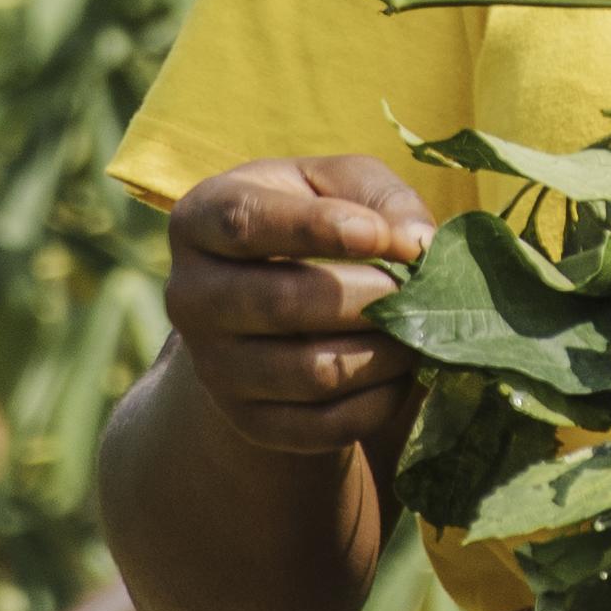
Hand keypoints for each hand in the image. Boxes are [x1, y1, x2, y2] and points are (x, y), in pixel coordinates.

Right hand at [163, 156, 431, 458]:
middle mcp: (188, 296)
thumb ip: (380, 197)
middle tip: (421, 293)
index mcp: (199, 220)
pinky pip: (322, 426)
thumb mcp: (338, 184)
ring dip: (383, 354)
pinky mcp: (248, 420)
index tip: (379, 236)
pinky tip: (401, 374)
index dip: (316, 227)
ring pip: (311, 372)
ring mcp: (212, 366)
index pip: (246, 223)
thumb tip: (417, 244)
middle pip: (282, 304)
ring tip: (419, 332)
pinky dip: (377, 403)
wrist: (273, 302)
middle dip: (368, 299)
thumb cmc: (313, 219)